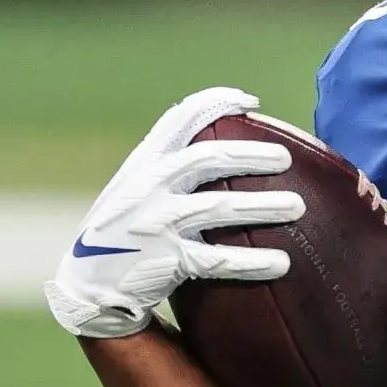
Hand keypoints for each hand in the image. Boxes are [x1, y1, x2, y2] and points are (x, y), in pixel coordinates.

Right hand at [45, 87, 302, 338]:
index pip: (180, 119)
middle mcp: (149, 186)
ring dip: (262, 206)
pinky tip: (282, 263)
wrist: (88, 285)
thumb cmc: (125, 230)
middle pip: (209, 159)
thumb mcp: (134, 187)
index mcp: (144, 163)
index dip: (217, 103)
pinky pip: (218, 259)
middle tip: (286, 159)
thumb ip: (167, 166)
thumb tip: (226, 146)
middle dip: (252, 155)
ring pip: (219, 208)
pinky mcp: (165, 261)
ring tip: (298, 207)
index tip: (252, 102)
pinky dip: (252, 261)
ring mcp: (156, 222)